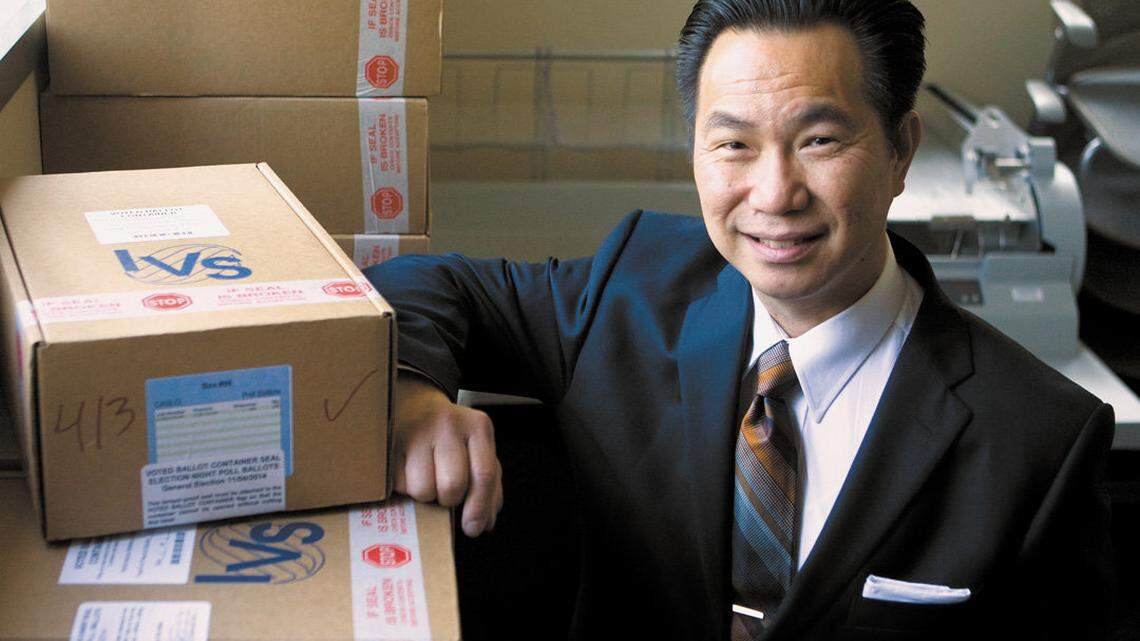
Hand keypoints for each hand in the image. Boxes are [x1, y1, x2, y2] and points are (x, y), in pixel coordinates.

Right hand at [393, 371, 503, 536]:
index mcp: (477, 426)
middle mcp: (448, 424)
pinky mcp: (389, 441)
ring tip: (426, 478)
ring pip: (423, 489)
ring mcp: (417, 430)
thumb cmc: (451, 435)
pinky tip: (408, 472)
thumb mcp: (477, 450)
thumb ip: (488, 485)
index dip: (479, 508)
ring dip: (425, 495)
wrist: (414, 403)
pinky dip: (404, 488)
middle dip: (449, 500)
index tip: (473, 528)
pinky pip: (399, 485)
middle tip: (445, 491)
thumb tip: (485, 523)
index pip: (484, 474)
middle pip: (452, 485)